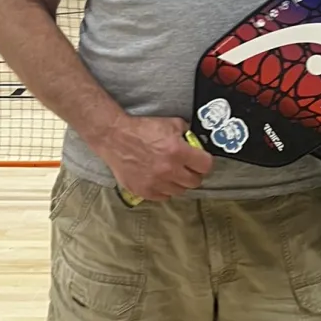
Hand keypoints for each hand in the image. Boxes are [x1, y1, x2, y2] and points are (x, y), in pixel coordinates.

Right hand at [94, 114, 213, 201]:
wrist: (115, 138)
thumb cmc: (142, 129)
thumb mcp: (171, 123)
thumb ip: (187, 133)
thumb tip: (197, 142)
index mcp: (177, 151)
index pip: (206, 166)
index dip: (204, 162)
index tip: (200, 161)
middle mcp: (168, 170)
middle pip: (195, 182)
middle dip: (193, 174)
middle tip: (187, 168)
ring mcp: (156, 183)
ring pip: (180, 191)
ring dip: (179, 183)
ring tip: (171, 173)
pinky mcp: (144, 191)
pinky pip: (164, 197)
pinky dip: (164, 189)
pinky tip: (159, 179)